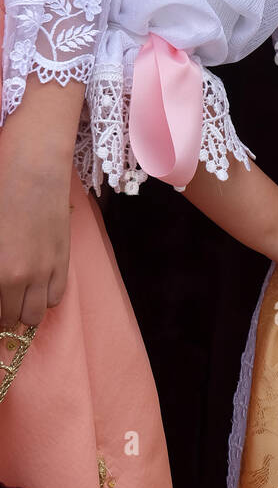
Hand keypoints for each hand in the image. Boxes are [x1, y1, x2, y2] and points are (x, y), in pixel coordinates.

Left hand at [0, 131, 70, 329]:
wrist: (33, 168)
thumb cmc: (0, 193)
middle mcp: (19, 278)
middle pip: (11, 319)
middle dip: (4, 316)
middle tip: (0, 304)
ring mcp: (43, 270)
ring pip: (34, 315)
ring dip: (23, 312)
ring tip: (16, 299)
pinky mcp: (62, 259)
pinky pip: (55, 297)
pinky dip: (43, 299)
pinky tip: (34, 287)